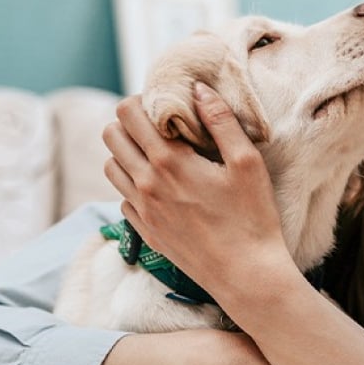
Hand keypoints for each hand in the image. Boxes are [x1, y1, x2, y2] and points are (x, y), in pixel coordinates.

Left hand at [101, 84, 295, 297]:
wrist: (246, 275)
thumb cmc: (252, 218)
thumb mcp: (248, 163)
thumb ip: (221, 121)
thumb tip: (199, 89)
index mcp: (170, 161)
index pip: (129, 113)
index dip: (145, 100)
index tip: (170, 106)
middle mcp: (146, 183)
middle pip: (111, 135)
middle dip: (132, 122)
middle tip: (162, 126)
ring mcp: (142, 210)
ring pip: (110, 166)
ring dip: (128, 152)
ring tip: (159, 154)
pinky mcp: (146, 231)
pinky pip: (122, 198)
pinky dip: (134, 185)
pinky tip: (162, 187)